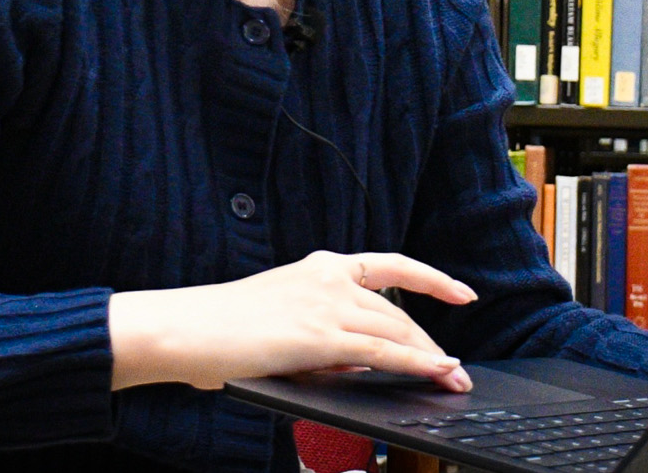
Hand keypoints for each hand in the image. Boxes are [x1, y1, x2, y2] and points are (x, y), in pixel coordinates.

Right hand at [108, 250, 478, 393]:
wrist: (187, 328)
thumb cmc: (222, 329)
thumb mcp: (283, 318)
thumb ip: (325, 334)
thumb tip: (363, 360)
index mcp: (318, 267)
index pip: (388, 266)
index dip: (431, 278)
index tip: (461, 291)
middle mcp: (328, 278)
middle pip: (397, 311)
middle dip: (430, 342)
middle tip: (455, 368)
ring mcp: (326, 305)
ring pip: (397, 330)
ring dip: (430, 358)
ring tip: (452, 379)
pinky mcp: (320, 336)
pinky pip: (383, 351)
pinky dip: (417, 362)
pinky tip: (437, 371)